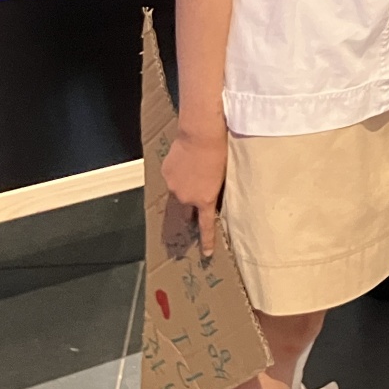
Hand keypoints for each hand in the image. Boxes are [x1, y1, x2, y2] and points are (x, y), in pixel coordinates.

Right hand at [160, 126, 226, 256]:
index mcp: (204, 200)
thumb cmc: (219, 153)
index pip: (205, 226)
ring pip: (177, 195)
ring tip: (194, 174)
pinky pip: (172, 180)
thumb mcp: (223, 177)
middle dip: (188, 216)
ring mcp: (173, 186)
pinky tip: (186, 163)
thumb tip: (208, 199)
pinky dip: (178, 176)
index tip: (208, 254)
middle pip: (185, 215)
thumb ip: (214, 192)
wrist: (201, 134)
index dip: (206, 241)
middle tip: (192, 213)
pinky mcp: (166, 173)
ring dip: (184, 191)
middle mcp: (186, 198)